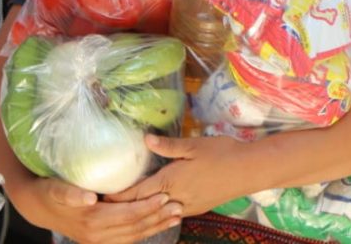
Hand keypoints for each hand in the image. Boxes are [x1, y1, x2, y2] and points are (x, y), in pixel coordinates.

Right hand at [12, 176, 180, 243]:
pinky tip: (157, 225)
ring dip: (156, 226)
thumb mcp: (55, 189)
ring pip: (134, 236)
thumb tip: (89, 197)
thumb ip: (71, 194)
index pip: (127, 216)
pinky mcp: (100, 240)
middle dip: (158, 217)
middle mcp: (98, 234)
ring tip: (176, 216)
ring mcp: (99, 240)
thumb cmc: (48, 192)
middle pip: (135, 227)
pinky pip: (127, 238)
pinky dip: (145, 231)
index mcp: (91, 220)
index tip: (164, 196)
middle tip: (178, 206)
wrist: (37, 207)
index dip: (147, 207)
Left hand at [107, 134, 249, 217]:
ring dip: (141, 210)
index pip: (138, 192)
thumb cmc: (221, 153)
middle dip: (125, 206)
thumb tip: (145, 139)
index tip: (102, 196)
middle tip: (106, 204)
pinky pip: (171, 212)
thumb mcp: (193, 145)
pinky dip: (157, 211)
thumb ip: (168, 145)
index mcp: (171, 181)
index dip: (119, 196)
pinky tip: (152, 207)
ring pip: (158, 211)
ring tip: (123, 208)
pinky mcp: (197, 207)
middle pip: (145, 206)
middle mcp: (176, 198)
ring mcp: (187, 206)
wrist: (249, 170)